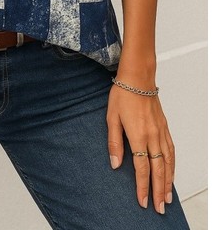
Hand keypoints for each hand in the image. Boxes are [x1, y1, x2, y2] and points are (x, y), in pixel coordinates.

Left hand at [106, 84, 174, 214]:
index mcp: (138, 135)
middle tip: (159, 208)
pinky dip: (173, 164)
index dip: (142, 186)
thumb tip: (115, 164)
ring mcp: (160, 131)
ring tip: (167, 197)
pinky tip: (171, 172)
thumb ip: (114, 142)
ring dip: (168, 181)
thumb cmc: (122, 94)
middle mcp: (152, 136)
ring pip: (168, 162)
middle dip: (158, 190)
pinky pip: (171, 150)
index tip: (143, 201)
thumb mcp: (111, 118)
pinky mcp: (164, 127)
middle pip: (158, 169)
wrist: (138, 77)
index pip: (142, 168)